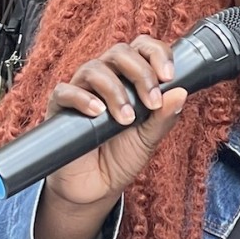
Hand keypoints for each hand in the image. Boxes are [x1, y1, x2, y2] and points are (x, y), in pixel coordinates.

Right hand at [34, 38, 186, 238]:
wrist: (94, 190)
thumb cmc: (120, 158)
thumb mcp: (149, 139)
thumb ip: (163, 117)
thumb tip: (180, 92)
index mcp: (129, 79)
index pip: (142, 48)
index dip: (156, 54)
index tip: (169, 76)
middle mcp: (105, 79)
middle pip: (119, 52)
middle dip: (139, 73)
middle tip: (150, 102)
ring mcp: (81, 91)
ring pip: (93, 69)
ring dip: (114, 90)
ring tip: (126, 118)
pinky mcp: (59, 109)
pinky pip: (65, 91)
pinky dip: (82, 98)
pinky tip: (98, 113)